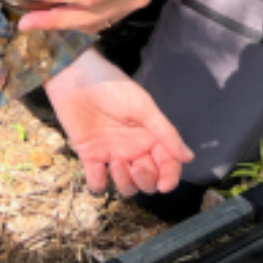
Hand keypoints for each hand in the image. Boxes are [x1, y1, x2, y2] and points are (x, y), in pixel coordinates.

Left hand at [44, 47, 192, 195]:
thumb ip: (165, 132)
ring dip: (125, 183)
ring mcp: (112, 152)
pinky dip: (98, 183)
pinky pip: (97, 181)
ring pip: (126, 184)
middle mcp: (133, 147)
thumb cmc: (111, 86)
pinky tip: (98, 170)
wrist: (74, 77)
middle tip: (137, 167)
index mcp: (150, 135)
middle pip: (149, 179)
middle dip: (146, 181)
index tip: (165, 185)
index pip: (168, 164)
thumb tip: (188, 157)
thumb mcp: (142, 106)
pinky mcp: (90, 155)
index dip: (169, 177)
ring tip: (116, 164)